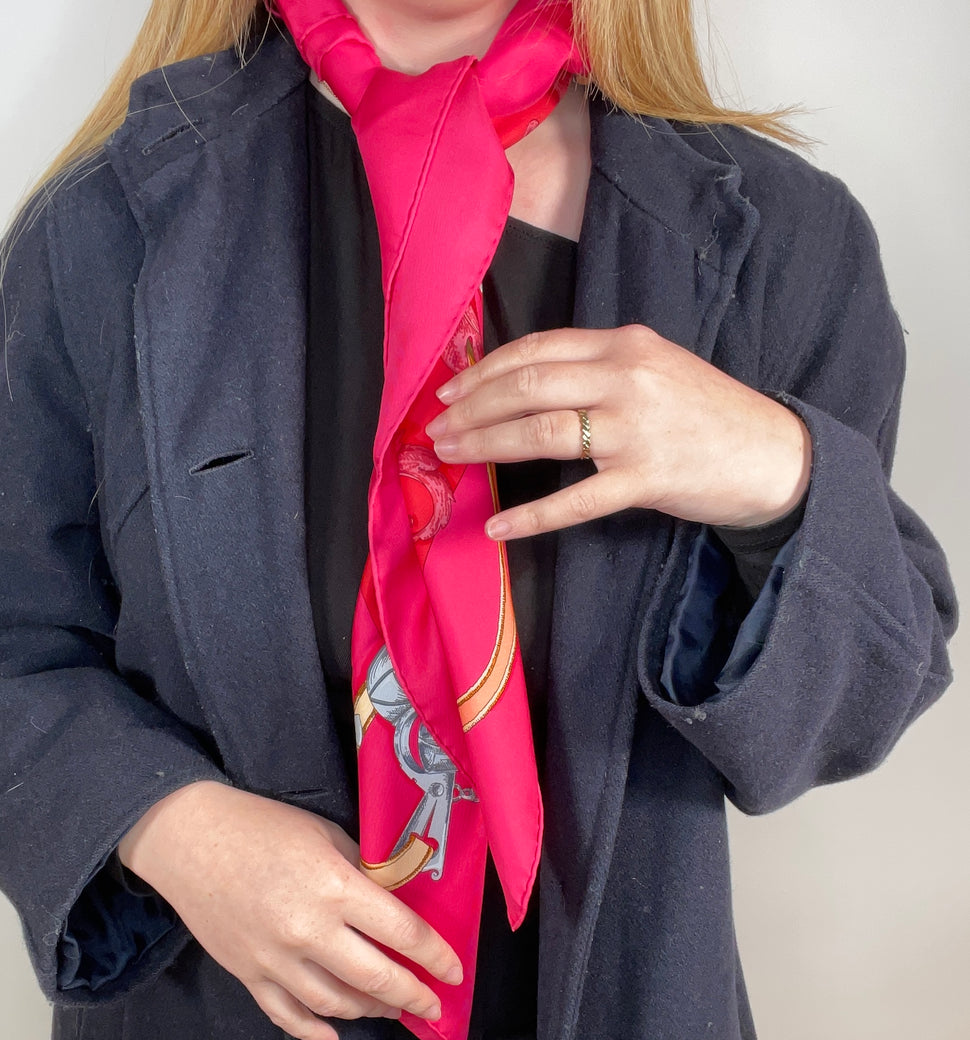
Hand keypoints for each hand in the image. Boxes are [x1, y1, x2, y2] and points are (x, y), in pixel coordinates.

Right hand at [117, 780, 463, 1039]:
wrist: (186, 838)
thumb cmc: (261, 826)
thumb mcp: (325, 835)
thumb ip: (361, 873)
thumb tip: (394, 903)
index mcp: (335, 888)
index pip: (402, 933)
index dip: (435, 956)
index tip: (454, 971)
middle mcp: (309, 931)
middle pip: (375, 979)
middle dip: (413, 996)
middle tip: (433, 1006)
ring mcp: (275, 959)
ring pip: (335, 1004)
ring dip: (370, 1011)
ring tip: (390, 1009)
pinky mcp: (247, 974)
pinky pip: (287, 1014)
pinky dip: (314, 1030)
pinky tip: (334, 1037)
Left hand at [423, 323, 811, 538]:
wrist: (773, 455)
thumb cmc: (708, 414)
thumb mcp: (656, 368)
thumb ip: (598, 369)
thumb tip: (526, 386)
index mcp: (624, 345)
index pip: (536, 350)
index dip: (484, 370)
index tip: (449, 390)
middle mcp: (626, 378)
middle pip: (527, 386)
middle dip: (471, 408)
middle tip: (436, 429)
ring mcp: (634, 430)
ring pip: (540, 432)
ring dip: (486, 445)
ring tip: (450, 458)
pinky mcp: (645, 479)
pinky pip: (575, 501)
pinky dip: (530, 516)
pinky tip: (497, 525)